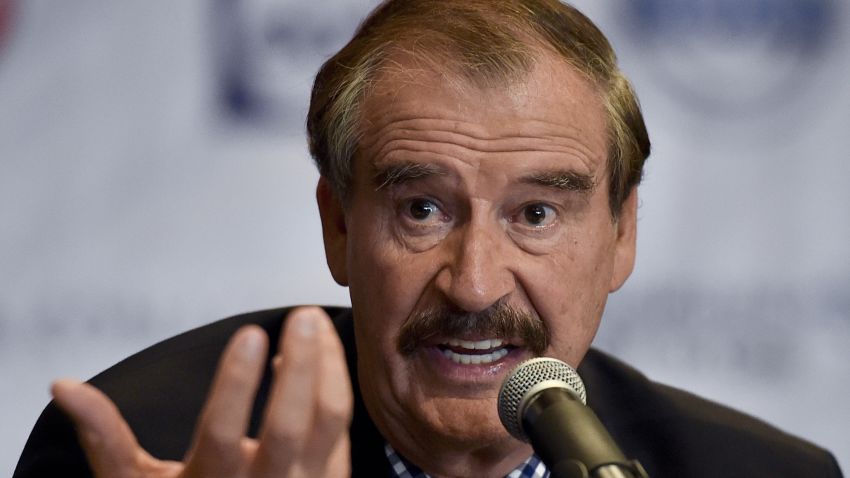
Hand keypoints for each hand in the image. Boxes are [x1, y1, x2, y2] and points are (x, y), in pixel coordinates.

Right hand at [52, 307, 352, 477]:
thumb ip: (105, 439)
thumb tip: (64, 387)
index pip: (223, 433)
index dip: (236, 385)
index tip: (248, 333)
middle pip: (292, 425)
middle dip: (302, 366)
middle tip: (302, 315)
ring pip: (329, 422)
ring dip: (328, 367)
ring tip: (314, 321)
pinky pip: (342, 429)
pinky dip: (334, 387)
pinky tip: (321, 356)